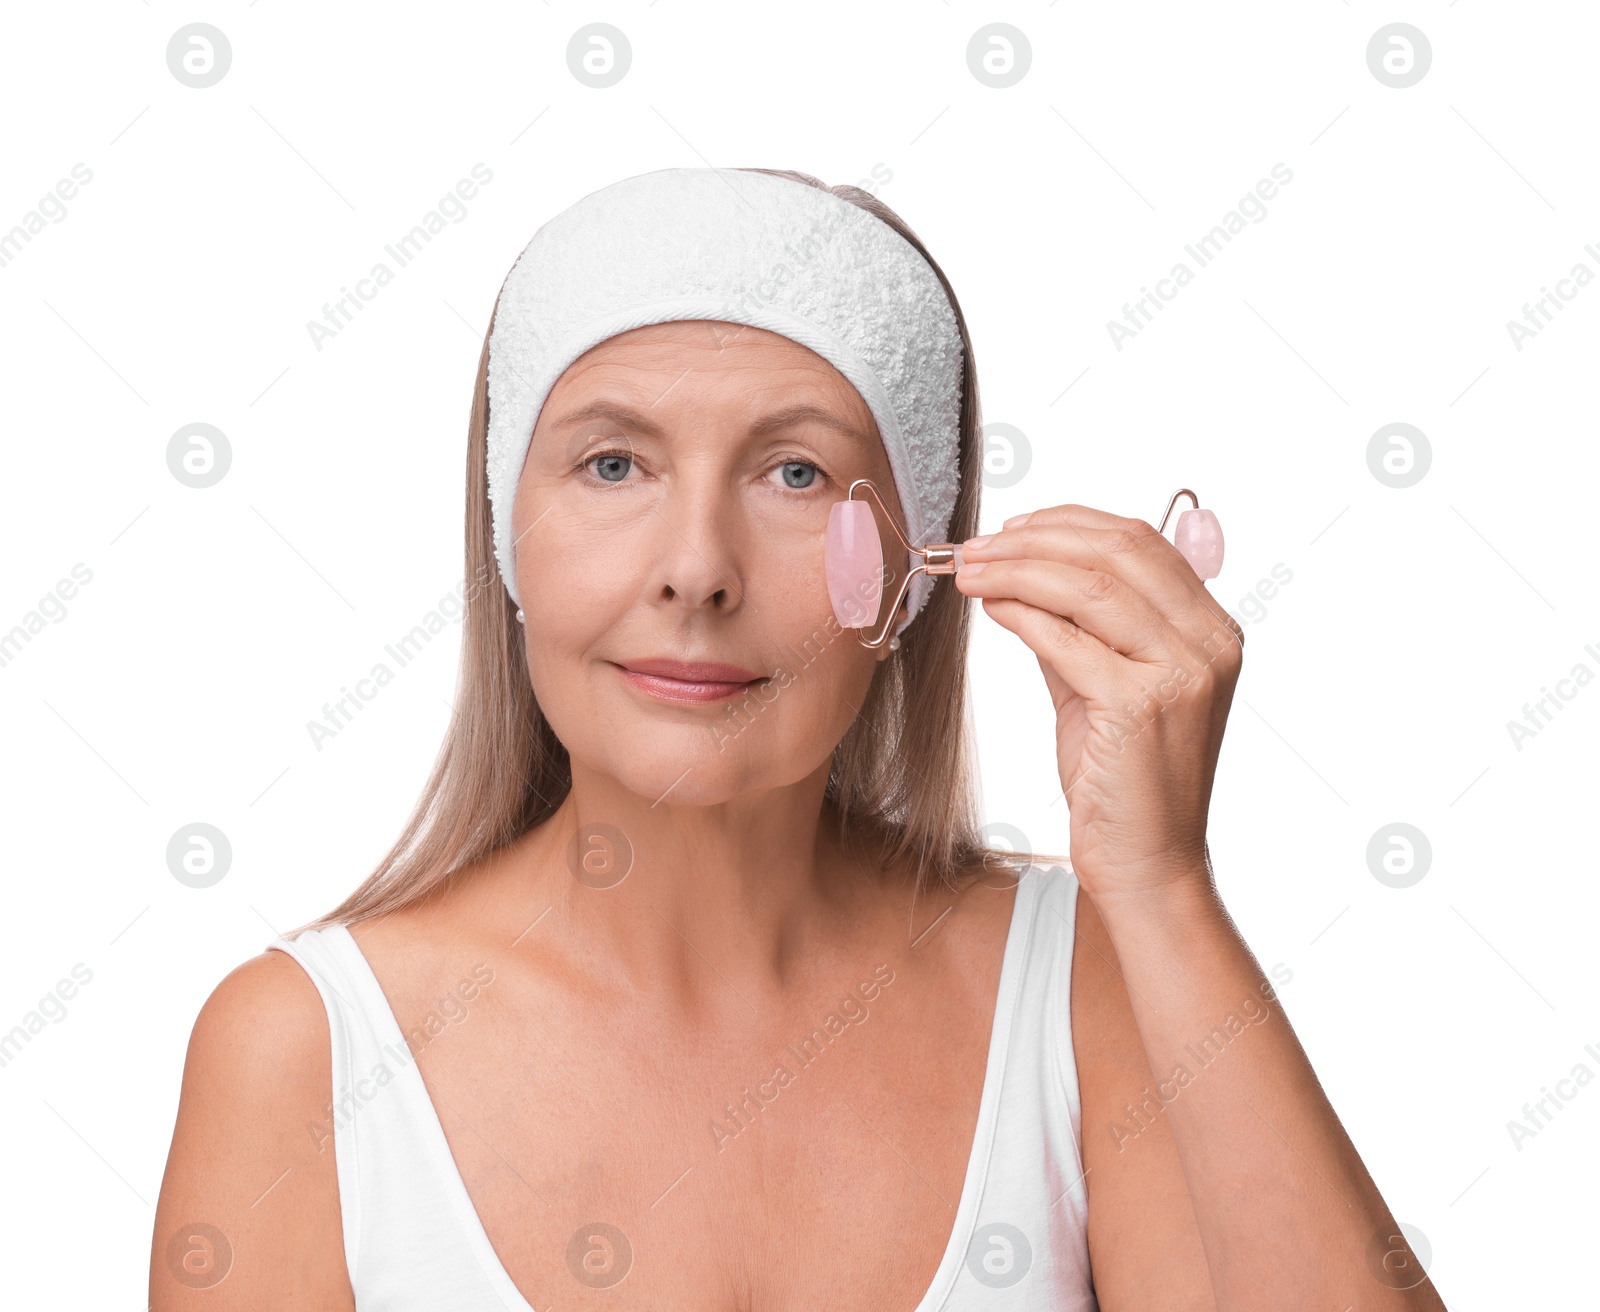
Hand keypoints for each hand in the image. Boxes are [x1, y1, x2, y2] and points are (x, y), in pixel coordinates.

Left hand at [954, 504, 1243, 902]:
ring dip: (1016, 570)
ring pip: (1088, 587)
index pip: (1142, 541)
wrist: (1147, 864)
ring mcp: (1180, 673)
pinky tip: (989, 608)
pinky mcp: (1141, 706)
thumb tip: (1022, 576)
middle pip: (1116, 551)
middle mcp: (1209, 642)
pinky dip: (1020, 614)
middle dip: (1034, 540)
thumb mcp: (1103, 687)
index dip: (1069, 523)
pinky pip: (1066, 640)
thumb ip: (1079, 629)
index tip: (1012, 527)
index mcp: (1211, 628)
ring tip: (968, 571)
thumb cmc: (1125, 781)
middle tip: (975, 546)